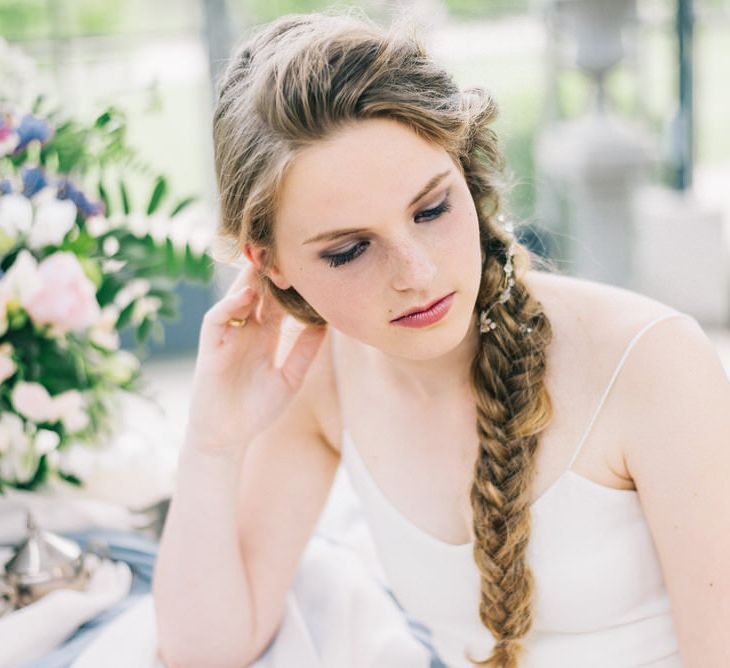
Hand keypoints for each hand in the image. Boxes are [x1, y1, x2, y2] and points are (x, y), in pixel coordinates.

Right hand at [185, 264, 326, 453]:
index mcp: (265, 334)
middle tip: (290, 249)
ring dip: (250, 279)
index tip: (311, 266)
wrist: (228, 436)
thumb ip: (305, 351)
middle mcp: (246, 329)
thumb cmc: (258, 409)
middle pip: (258, 291)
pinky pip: (218, 318)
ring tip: (270, 262)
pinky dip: (231, 304)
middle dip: (271, 272)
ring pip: (237, 297)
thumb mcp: (291, 378)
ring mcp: (228, 335)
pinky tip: (248, 294)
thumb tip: (328, 324)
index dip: (291, 283)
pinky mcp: (211, 346)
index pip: (278, 300)